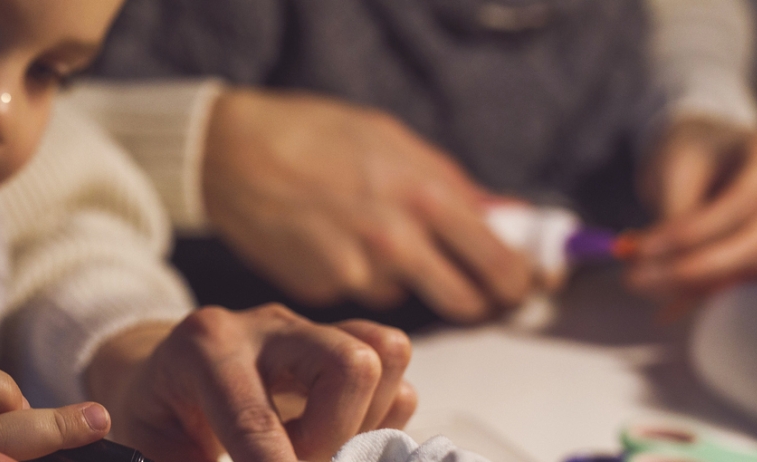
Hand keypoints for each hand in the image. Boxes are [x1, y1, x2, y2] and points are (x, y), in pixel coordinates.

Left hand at [87, 305, 417, 461]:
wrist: (158, 369)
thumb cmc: (156, 415)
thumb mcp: (153, 448)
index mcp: (204, 348)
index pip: (255, 419)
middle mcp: (266, 327)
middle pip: (350, 363)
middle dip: (337, 438)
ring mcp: (309, 329)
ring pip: (385, 354)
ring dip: (366, 424)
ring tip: (319, 451)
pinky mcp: (339, 340)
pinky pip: (394, 370)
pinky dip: (379, 418)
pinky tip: (334, 438)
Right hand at [201, 87, 529, 321]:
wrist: (231, 154)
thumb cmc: (313, 134)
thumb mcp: (393, 141)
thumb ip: (453, 185)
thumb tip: (504, 216)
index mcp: (423, 195)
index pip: (498, 263)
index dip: (520, 281)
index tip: (525, 284)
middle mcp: (395, 241)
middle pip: (465, 303)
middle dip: (475, 298)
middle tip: (469, 284)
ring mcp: (356, 272)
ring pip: (408, 294)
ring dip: (405, 277)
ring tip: (370, 234)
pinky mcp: (323, 291)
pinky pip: (361, 291)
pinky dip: (358, 274)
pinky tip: (334, 240)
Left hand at [631, 116, 756, 316]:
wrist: (711, 156)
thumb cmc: (695, 154)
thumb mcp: (677, 170)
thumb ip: (673, 217)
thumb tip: (652, 266)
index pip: (739, 202)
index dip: (691, 232)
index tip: (641, 248)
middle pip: (753, 243)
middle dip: (692, 268)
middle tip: (635, 278)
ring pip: (750, 271)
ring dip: (694, 285)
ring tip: (644, 282)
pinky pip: (745, 284)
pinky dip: (704, 292)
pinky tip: (668, 302)